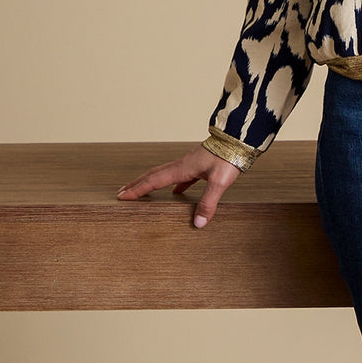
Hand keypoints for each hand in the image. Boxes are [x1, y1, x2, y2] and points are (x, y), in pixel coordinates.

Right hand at [116, 143, 242, 227]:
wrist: (239, 139)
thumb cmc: (229, 157)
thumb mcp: (219, 182)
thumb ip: (208, 202)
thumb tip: (198, 223)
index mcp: (182, 168)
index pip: (153, 181)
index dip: (137, 189)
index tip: (122, 196)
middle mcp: (182, 164)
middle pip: (153, 175)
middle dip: (137, 184)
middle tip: (122, 192)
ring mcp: (190, 163)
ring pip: (165, 174)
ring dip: (151, 182)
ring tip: (142, 191)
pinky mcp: (200, 164)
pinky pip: (181, 176)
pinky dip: (174, 184)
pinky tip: (177, 191)